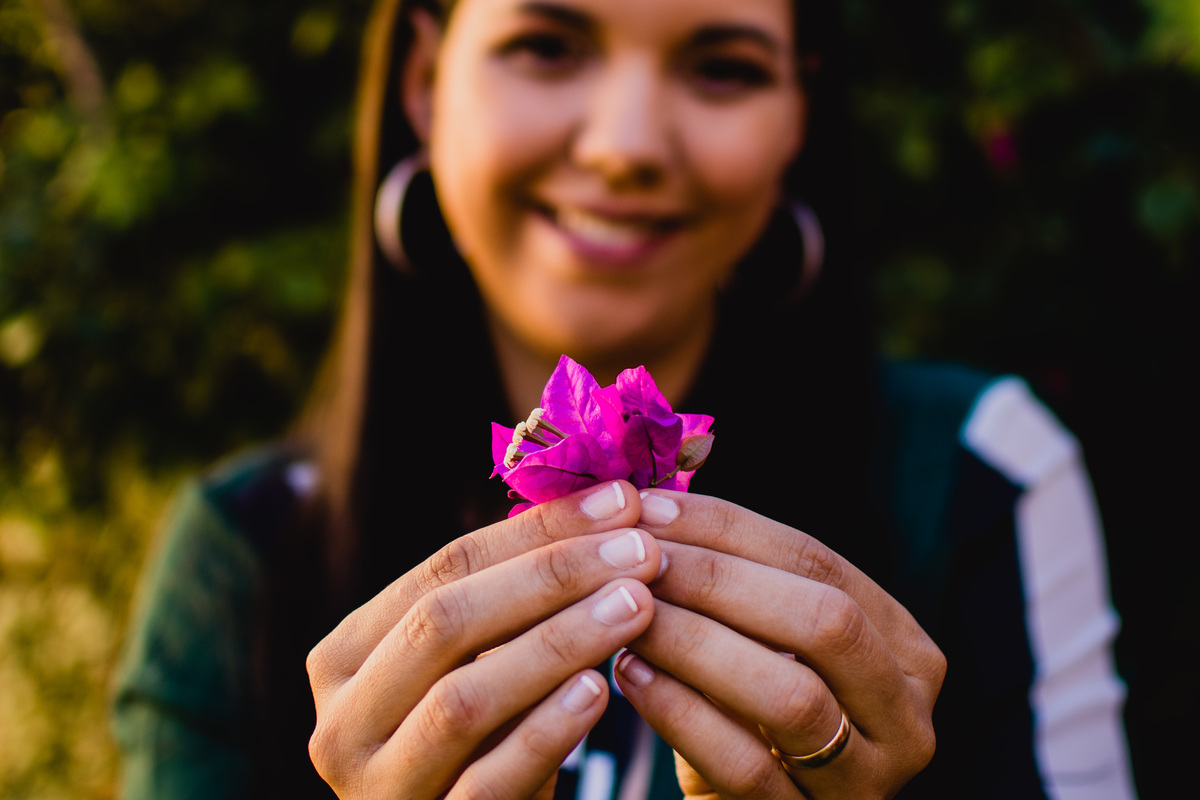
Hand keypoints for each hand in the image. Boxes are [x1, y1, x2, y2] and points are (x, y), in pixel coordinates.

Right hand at [307, 481, 661, 799]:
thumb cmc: (486, 738)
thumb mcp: (481, 663)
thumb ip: (512, 596)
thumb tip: (606, 501)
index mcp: (347, 656)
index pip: (442, 570)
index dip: (536, 531)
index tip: (621, 501)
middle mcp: (343, 720)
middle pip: (444, 622)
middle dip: (550, 576)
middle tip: (639, 551)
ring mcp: (379, 785)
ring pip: (463, 699)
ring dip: (558, 642)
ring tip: (636, 604)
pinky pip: (489, 779)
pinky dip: (547, 730)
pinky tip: (601, 689)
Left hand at [614, 491, 944, 799]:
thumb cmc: (752, 713)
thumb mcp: (764, 641)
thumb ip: (738, 576)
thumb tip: (659, 489)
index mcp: (903, 646)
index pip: (819, 560)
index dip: (728, 528)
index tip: (650, 508)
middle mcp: (907, 712)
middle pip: (823, 621)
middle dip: (719, 581)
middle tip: (639, 559)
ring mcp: (869, 777)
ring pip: (792, 695)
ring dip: (697, 643)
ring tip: (628, 613)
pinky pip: (746, 766)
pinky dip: (680, 713)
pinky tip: (629, 674)